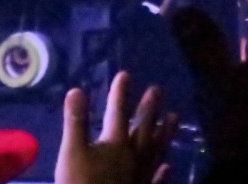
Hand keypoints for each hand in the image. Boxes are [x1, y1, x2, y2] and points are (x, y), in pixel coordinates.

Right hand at [55, 71, 176, 183]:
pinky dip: (164, 175)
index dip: (121, 93)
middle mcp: (134, 156)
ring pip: (157, 151)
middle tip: (158, 89)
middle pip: (144, 128)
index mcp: (116, 143)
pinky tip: (170, 167)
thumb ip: (76, 121)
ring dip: (165, 133)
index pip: (118, 112)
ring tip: (175, 118)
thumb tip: (77, 90)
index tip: (125, 74)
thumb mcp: (72, 153)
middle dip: (149, 108)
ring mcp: (141, 177)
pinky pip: (157, 182)